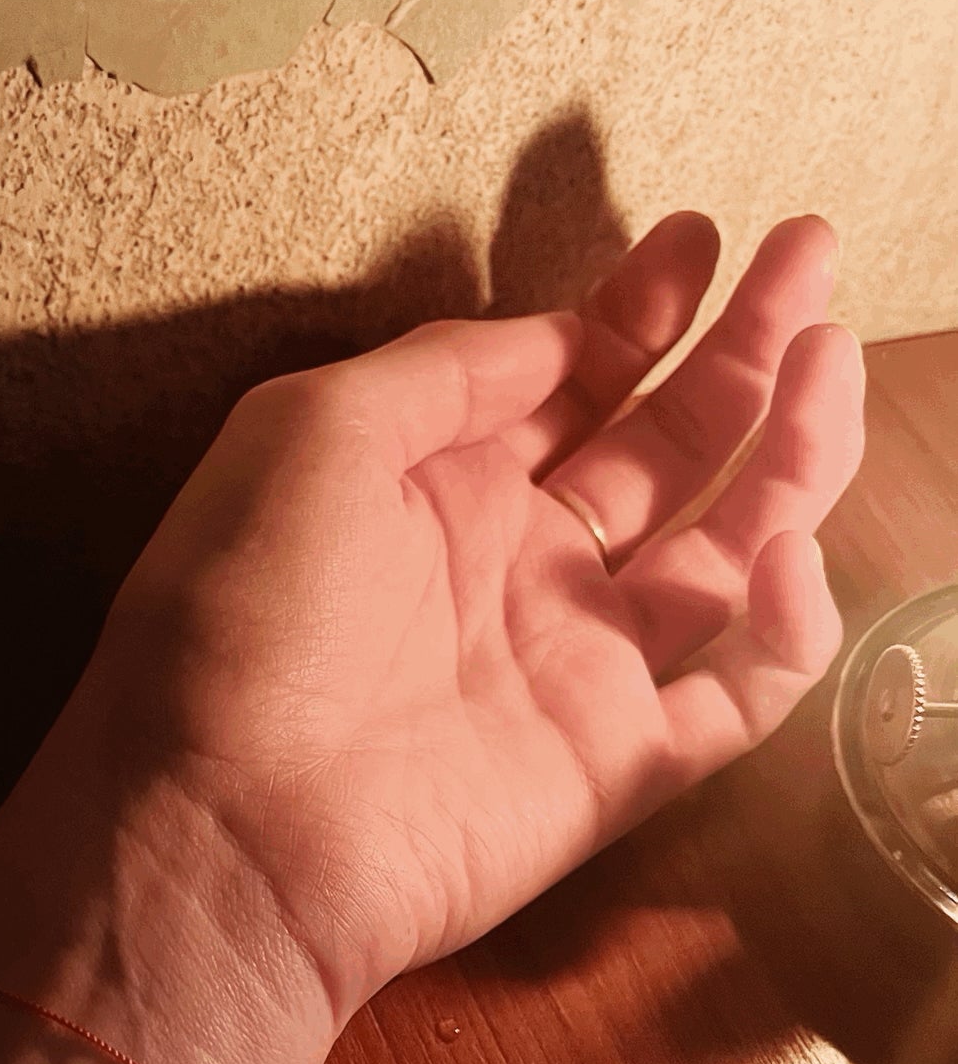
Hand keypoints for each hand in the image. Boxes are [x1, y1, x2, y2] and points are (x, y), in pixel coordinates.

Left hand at [74, 212, 864, 1031]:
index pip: (572, 383)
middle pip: (665, 449)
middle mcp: (520, 567)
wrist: (228, 824)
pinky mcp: (619, 764)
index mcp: (441, 487)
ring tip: (833, 361)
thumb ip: (445, 373)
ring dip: (791, 456)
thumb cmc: (241, 613)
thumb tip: (558, 335)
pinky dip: (787, 626)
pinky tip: (783, 545)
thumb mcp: (314, 433)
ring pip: (726, 553)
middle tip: (809, 256)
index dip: (639, 310)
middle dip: (743, 353)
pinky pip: (741, 695)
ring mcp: (576, 664)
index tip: (699, 238)